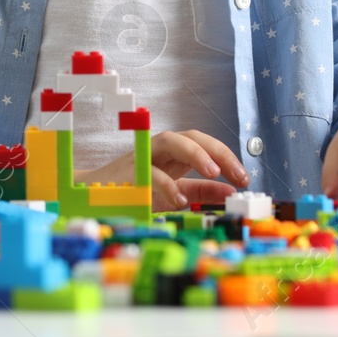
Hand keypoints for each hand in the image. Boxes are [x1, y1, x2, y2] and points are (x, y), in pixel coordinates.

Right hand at [77, 130, 250, 211]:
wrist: (94, 197)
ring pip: (170, 141)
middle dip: (217, 151)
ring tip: (213, 171)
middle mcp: (160, 149)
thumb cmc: (135, 192)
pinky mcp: (128, 172)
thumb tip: (230, 191)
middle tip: (236, 174)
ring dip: (194, 152)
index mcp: (174, 154)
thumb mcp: (174, 192)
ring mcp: (143, 157)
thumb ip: (201, 191)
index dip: (226, 156)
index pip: (204, 144)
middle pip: (191, 136)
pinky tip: (180, 200)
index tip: (244, 178)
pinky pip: (149, 172)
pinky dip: (166, 185)